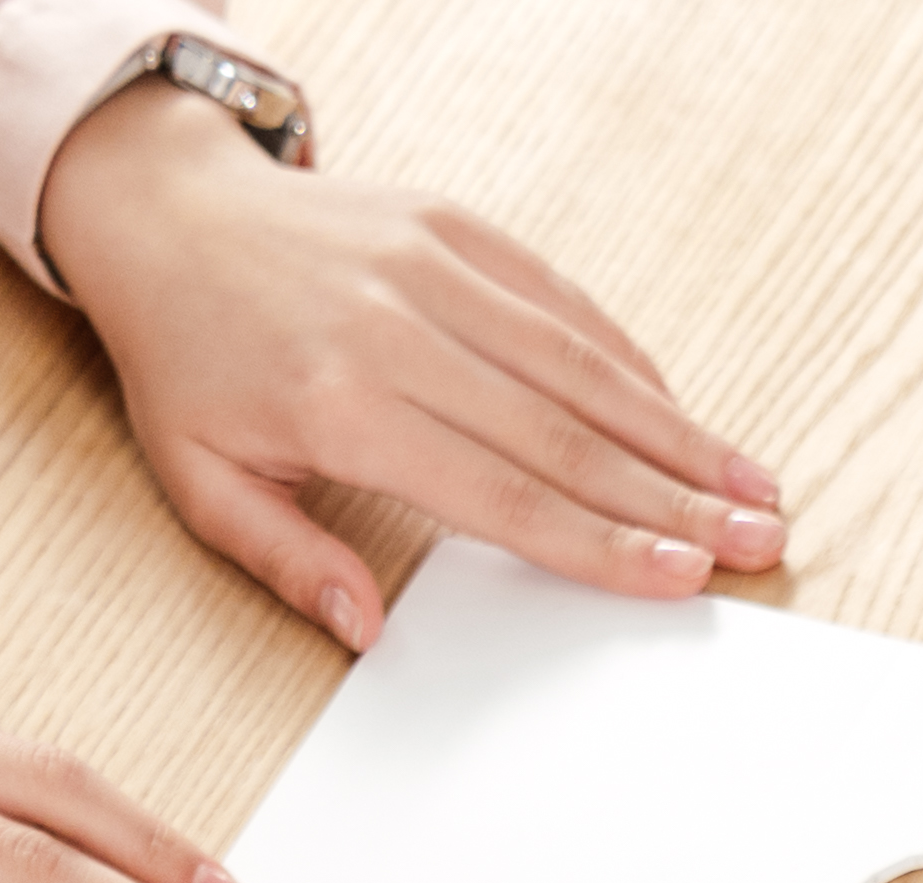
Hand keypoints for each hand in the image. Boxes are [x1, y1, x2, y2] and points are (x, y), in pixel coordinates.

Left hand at [41, 81, 779, 647]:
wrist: (165, 211)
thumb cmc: (187, 357)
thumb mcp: (200, 479)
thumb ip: (285, 559)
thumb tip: (366, 631)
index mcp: (340, 404)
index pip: (499, 490)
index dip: (599, 539)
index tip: (678, 573)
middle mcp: (398, 328)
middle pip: (565, 430)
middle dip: (674, 494)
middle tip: (757, 541)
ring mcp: (434, 266)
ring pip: (581, 361)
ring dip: (678, 430)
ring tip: (753, 485)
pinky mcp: (456, 227)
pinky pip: (561, 301)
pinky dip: (629, 362)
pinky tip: (682, 415)